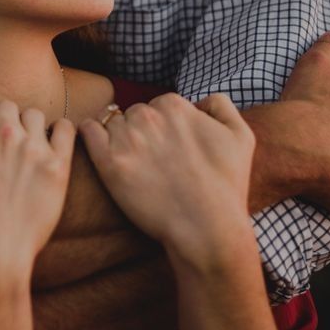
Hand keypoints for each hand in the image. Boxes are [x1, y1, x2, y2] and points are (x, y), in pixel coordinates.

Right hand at [0, 95, 75, 282]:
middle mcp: (4, 132)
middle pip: (7, 107)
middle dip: (1, 122)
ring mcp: (33, 148)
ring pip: (34, 116)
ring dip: (27, 127)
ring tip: (21, 151)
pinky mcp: (57, 167)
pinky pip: (65, 129)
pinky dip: (58, 131)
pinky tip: (50, 146)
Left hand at [79, 92, 254, 266]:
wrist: (206, 228)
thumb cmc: (226, 186)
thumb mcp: (241, 136)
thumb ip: (221, 105)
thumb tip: (199, 101)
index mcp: (175, 106)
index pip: (162, 105)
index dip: (166, 127)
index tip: (171, 149)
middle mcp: (148, 116)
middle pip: (136, 113)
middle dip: (143, 131)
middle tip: (155, 161)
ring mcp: (126, 139)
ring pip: (112, 123)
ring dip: (120, 136)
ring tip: (136, 164)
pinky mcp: (109, 163)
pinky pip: (88, 131)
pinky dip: (90, 133)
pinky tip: (101, 148)